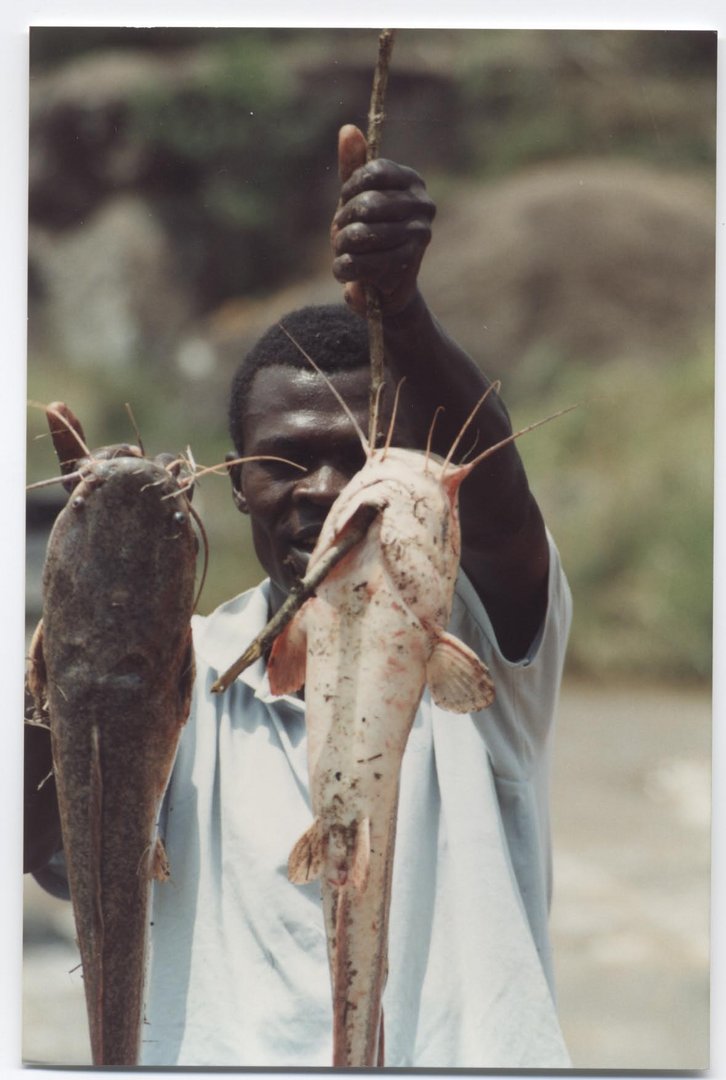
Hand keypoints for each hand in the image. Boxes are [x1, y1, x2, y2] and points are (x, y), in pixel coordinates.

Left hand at [330, 125, 434, 316]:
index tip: (347, 202)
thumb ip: (353, 166)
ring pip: (360, 235)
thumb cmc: (370, 232)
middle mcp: (423, 205)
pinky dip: (343, 268)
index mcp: (412, 180)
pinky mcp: (407, 266)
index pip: (371, 173)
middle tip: (342, 234)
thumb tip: (347, 129)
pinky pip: (359, 262)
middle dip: (343, 222)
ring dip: (341, 246)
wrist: (386, 286)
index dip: (349, 190)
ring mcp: (419, 236)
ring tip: (345, 252)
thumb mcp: (357, 198)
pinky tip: (347, 270)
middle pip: (365, 205)